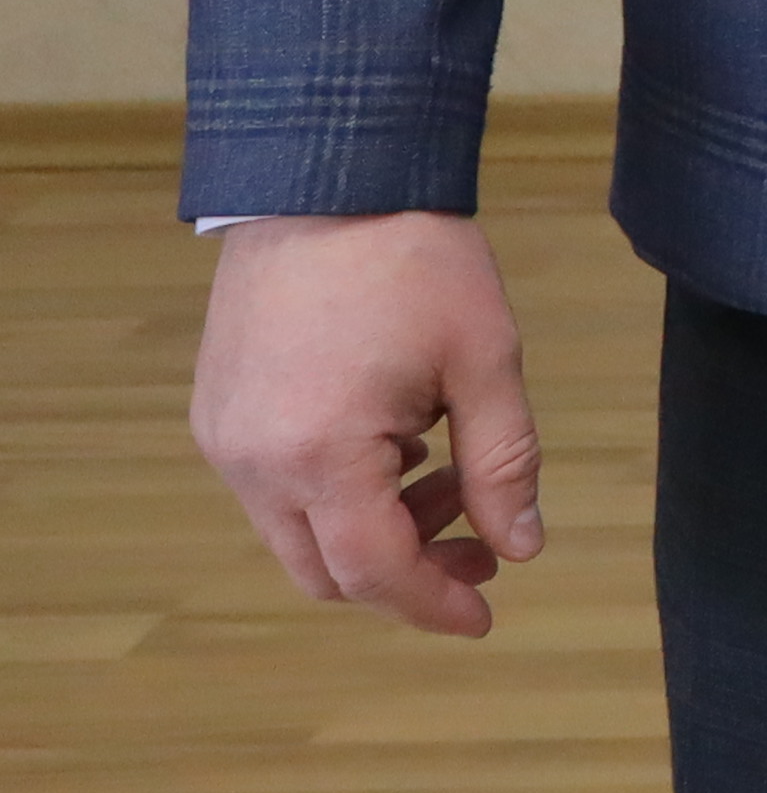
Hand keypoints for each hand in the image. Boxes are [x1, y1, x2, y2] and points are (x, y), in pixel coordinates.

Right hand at [192, 212, 541, 637]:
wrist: (328, 176)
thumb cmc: (415, 260)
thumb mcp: (486, 362)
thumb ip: (504, 465)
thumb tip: (521, 547)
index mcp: (319, 455)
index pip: (374, 572)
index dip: (433, 604)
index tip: (484, 616)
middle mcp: (253, 462)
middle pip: (325, 571)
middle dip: (407, 572)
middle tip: (483, 545)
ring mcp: (226, 439)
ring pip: (299, 533)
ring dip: (376, 530)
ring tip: (453, 478)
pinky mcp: (218, 413)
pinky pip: (276, 489)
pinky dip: (340, 492)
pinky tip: (400, 445)